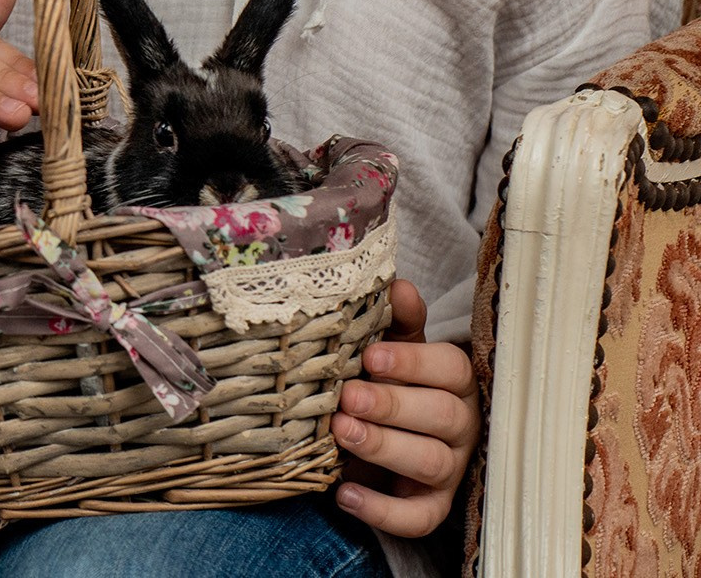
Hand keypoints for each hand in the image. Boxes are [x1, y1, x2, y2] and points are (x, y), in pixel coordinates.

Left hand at [332, 278, 479, 537]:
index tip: (372, 357)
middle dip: (393, 407)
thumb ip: (396, 320)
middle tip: (349, 397)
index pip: (451, 369)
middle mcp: (462, 425)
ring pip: (433, 463)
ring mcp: (450, 468)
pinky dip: (384, 511)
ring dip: (386, 448)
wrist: (385, 430)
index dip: (414, 363)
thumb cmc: (390, 379)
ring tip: (341, 432)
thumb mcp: (392, 347)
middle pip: (443, 417)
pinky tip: (345, 493)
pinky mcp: (430, 505)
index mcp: (454, 381)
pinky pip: (420, 518)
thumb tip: (398, 284)